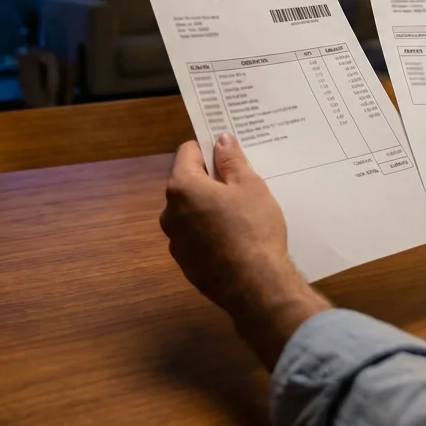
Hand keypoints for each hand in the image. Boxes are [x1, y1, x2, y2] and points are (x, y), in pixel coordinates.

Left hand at [160, 134, 330, 367]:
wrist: (255, 285)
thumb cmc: (253, 229)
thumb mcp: (249, 185)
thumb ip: (231, 159)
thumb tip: (221, 140)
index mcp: (182, 187)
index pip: (188, 152)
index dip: (209, 150)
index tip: (229, 156)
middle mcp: (170, 213)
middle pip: (188, 183)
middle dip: (210, 181)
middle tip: (240, 187)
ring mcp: (175, 241)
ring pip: (191, 212)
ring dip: (209, 208)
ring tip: (240, 217)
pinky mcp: (185, 263)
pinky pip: (195, 237)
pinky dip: (209, 233)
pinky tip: (234, 241)